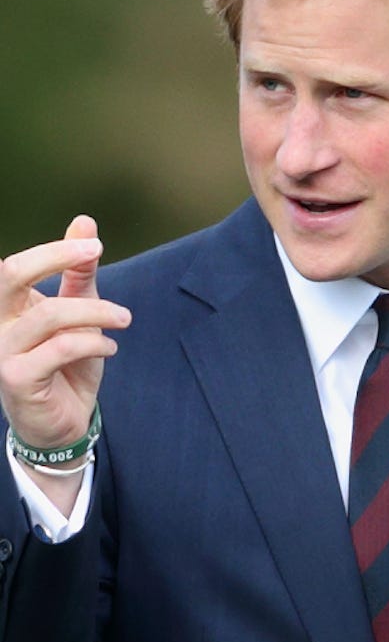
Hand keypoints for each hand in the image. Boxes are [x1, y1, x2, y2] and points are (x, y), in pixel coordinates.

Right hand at [0, 215, 130, 454]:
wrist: (64, 420)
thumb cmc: (67, 363)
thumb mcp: (79, 312)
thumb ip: (78, 273)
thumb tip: (83, 222)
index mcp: (7, 304)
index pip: (15, 265)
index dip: (53, 250)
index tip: (94, 244)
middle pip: (10, 275)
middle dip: (55, 257)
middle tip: (96, 253)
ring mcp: (3, 351)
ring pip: (49, 314)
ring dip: (96, 311)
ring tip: (124, 319)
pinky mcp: (17, 378)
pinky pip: (60, 348)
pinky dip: (94, 343)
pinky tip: (109, 348)